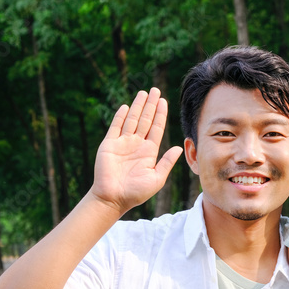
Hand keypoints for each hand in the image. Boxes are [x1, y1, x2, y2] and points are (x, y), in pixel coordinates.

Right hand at [90, 88, 183, 213]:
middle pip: (146, 120)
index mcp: (149, 151)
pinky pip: (115, 127)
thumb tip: (179, 148)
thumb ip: (167, 162)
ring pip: (132, 120)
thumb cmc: (136, 192)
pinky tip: (127, 106)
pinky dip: (120, 116)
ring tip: (144, 93)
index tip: (164, 101)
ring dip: (138, 106)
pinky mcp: (109, 144)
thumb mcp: (157, 178)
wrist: (114, 198)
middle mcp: (136, 144)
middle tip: (155, 90)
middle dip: (151, 105)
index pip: (157, 128)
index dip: (161, 115)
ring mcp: (122, 143)